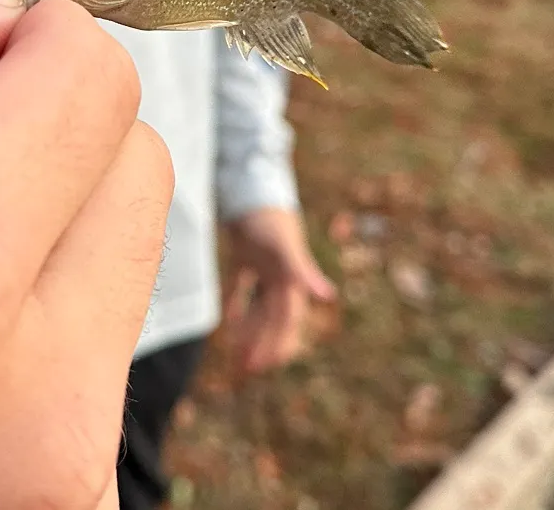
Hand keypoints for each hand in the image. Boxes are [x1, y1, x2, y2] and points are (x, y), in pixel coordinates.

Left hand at [222, 208, 337, 375]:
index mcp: (291, 279)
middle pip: (273, 319)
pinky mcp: (247, 254)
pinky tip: (225, 322)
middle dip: (262, 344)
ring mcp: (264, 265)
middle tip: (246, 368)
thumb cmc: (270, 217)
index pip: (286, 321)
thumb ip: (304, 270)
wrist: (252, 184)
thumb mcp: (285, 247)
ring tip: (235, 352)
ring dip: (250, 330)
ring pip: (259, 307)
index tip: (258, 366)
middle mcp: (280, 276)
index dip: (275, 344)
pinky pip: (241, 286)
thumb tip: (328, 295)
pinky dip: (236, 304)